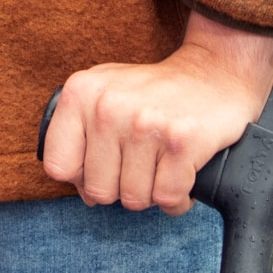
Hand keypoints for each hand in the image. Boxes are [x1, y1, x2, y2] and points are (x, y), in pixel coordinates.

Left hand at [40, 9, 272, 213]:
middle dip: (122, 187)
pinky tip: (182, 172)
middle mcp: (108, 106)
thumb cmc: (155, 94)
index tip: (106, 164)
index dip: (83, 176)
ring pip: (134, 199)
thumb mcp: (104, 95)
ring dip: (153, 192)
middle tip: (142, 162)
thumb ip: (81, 137)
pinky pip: (168, 199)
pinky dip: (179, 198)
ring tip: (162, 164)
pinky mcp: (181, 141)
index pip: (58, 166)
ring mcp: (145, 123)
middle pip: (98, 191)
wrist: (215, 72)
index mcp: (82, 92)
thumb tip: (84, 193)